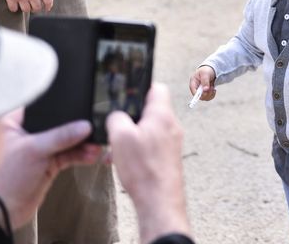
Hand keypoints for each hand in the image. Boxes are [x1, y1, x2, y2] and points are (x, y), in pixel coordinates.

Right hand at [0, 0, 52, 12]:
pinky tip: (15, 5)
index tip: (47, 8)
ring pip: (26, 10)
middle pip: (37, 7)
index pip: (48, 1)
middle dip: (36, 7)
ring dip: (26, 8)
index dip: (48, 6)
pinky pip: (14, 9)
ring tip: (25, 5)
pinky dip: (14, 8)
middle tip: (34, 6)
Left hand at [0, 110, 100, 229]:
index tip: (81, 108)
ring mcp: (40, 149)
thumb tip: (84, 126)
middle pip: (58, 126)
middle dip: (77, 130)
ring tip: (94, 147)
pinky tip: (90, 156)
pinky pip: (69, 154)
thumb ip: (61, 136)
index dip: (61, 108)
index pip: (43, 109)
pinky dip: (80, 155)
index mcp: (15, 124)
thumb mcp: (34, 150)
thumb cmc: (6, 178)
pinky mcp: (49, 163)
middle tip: (92, 131)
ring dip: (82, 145)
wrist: (6, 210)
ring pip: (67, 141)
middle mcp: (28, 134)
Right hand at [106, 83, 190, 243]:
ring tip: (119, 147)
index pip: (157, 87)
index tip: (129, 92)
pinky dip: (139, 148)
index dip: (141, 86)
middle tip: (119, 124)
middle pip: (152, 109)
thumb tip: (116, 115)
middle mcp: (171, 126)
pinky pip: (152, 145)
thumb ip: (116, 118)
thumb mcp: (120, 137)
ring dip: (134, 135)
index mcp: (162, 114)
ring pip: (151, 128)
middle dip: (133, 116)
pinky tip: (126, 160)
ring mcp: (172, 142)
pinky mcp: (169, 156)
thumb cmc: (145, 170)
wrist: (159, 201)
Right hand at [189, 65, 216, 100]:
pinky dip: (212, 95)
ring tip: (213, 87)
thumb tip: (205, 89)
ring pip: (204, 98)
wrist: (211, 70)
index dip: (198, 94)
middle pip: (199, 96)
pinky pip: (208, 98)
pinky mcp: (205, 93)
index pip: (193, 91)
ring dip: (210, 94)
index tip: (205, 92)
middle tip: (212, 88)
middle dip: (206, 93)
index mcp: (193, 82)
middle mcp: (196, 88)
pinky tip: (214, 90)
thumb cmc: (206, 70)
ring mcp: (200, 91)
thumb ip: (205, 81)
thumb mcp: (205, 73)